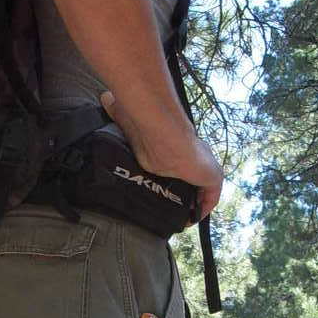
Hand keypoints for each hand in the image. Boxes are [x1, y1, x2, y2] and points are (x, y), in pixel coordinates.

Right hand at [100, 91, 222, 218]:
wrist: (166, 135)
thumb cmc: (151, 129)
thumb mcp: (132, 126)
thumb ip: (119, 113)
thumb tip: (104, 97)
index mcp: (179, 148)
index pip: (180, 166)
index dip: (175, 180)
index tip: (165, 192)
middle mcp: (194, 158)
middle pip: (191, 180)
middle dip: (184, 195)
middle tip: (173, 210)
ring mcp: (205, 167)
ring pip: (202, 190)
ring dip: (194, 203)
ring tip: (181, 219)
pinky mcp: (213, 177)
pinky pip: (211, 198)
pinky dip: (203, 210)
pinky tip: (192, 220)